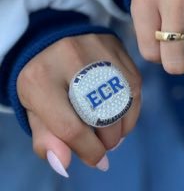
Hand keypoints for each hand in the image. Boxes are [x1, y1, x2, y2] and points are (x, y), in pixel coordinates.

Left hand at [17, 33, 140, 175]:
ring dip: (125, 124)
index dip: (88, 150)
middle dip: (108, 139)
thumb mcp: (32, 108)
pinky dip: (133, 105)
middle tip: (106, 145)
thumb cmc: (42, 78)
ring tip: (117, 133)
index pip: (70, 127)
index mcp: (40, 79)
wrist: (51, 36)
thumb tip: (65, 163)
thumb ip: (46, 137)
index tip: (96, 159)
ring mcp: (97, 48)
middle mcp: (70, 58)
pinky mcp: (116, 44)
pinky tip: (124, 114)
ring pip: (125, 98)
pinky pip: (135, 82)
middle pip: (102, 113)